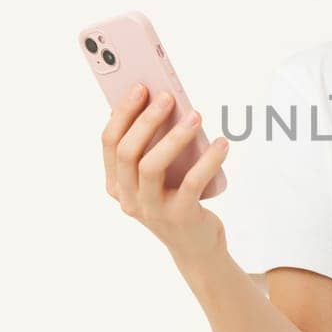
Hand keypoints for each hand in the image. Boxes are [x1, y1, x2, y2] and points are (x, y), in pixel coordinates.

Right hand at [101, 82, 229, 266]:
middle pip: (127, 152)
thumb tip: (165, 104)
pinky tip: (222, 144)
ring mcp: (151, 210)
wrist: (196, 244)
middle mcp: (127, 198)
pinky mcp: (179, 217)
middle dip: (145, 120)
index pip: (109, 143)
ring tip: (196, 115)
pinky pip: (191, 184)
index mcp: (116, 183)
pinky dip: (207, 161)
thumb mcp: (160, 173)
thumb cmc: (177, 198)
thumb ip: (155, 146)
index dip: (123, 113)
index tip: (140, 87)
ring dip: (174, 137)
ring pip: (151, 167)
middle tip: (168, 97)